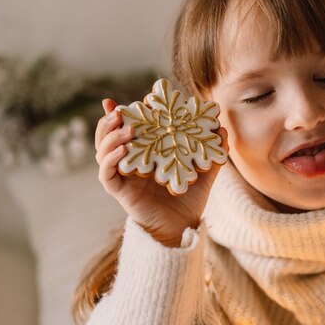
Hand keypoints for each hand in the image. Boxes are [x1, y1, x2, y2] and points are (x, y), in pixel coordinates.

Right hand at [95, 98, 227, 246]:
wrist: (182, 226)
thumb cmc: (189, 198)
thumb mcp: (204, 172)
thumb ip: (212, 151)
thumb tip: (222, 129)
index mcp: (145, 152)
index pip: (130, 127)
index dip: (126, 113)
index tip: (135, 99)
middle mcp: (129, 161)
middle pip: (108, 136)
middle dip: (110, 120)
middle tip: (119, 109)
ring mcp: (122, 175)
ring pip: (103, 151)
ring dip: (109, 136)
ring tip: (126, 128)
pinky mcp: (119, 190)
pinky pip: (106, 173)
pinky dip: (109, 159)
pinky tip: (121, 150)